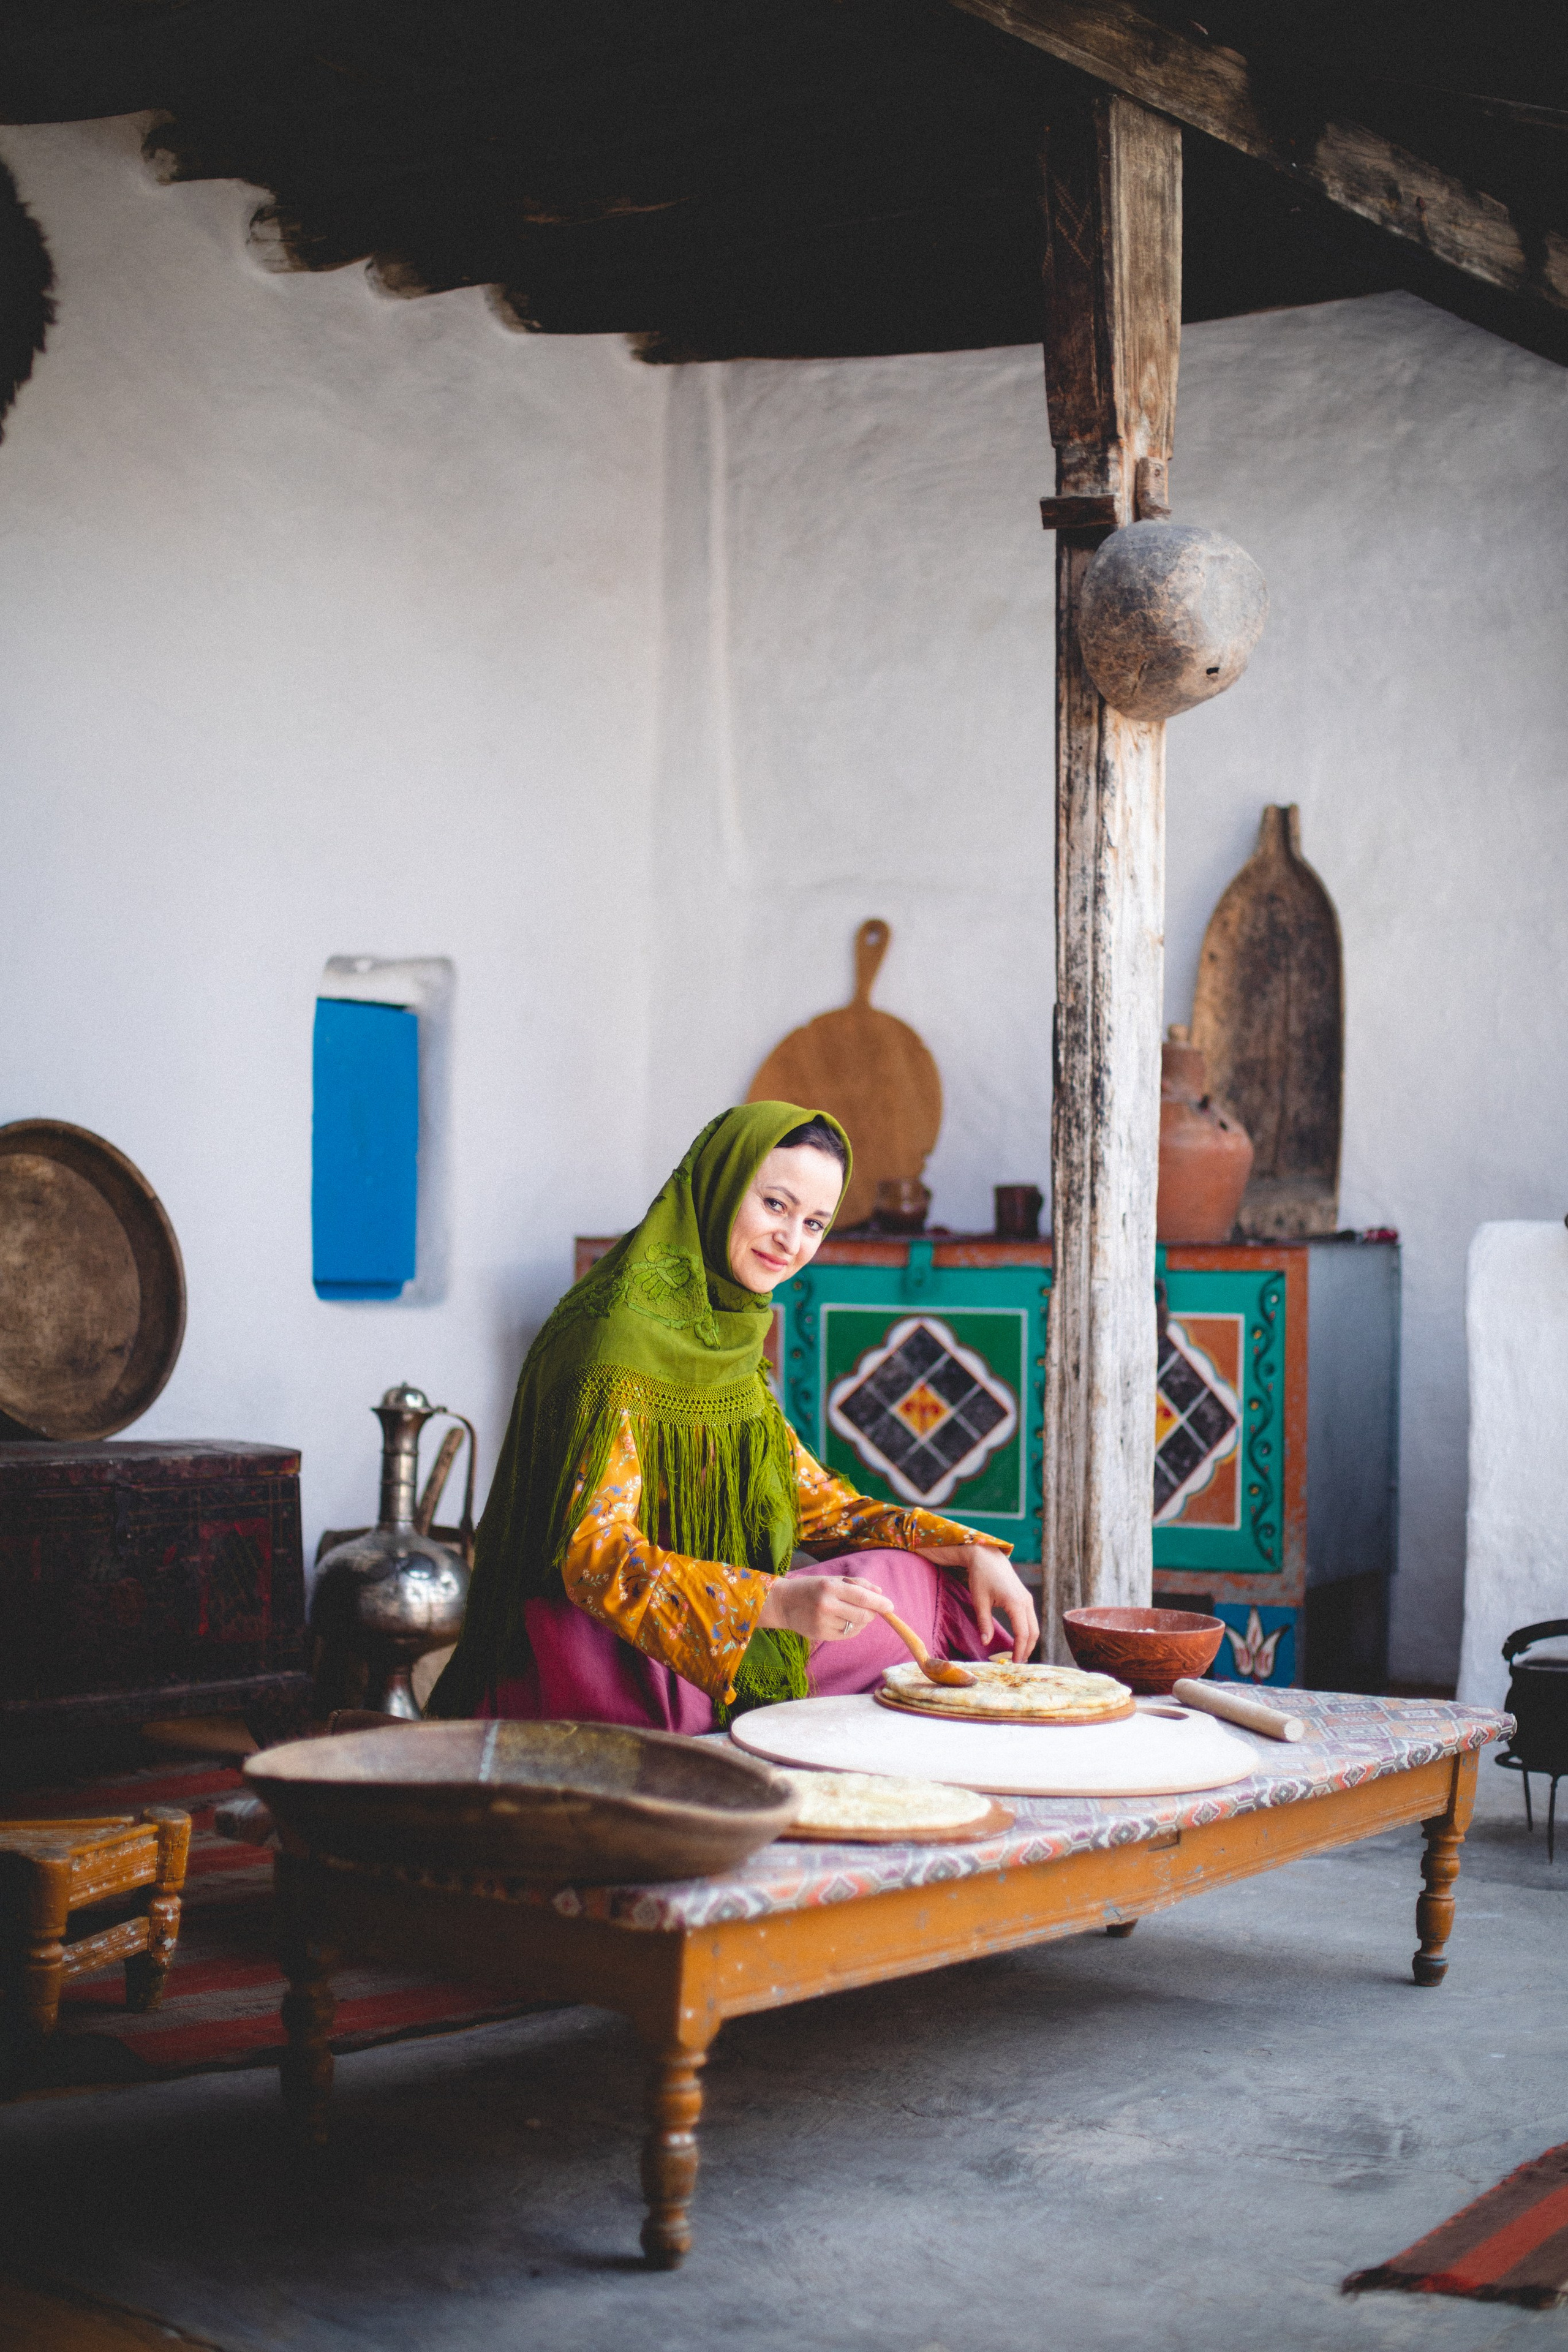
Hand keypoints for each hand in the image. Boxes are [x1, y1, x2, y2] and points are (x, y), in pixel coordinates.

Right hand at [758, 1571, 899, 1644]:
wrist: (784, 1603)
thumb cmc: (812, 1588)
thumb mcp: (833, 1579)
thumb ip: (858, 1584)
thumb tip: (880, 1593)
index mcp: (830, 1587)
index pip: (863, 1597)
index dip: (880, 1603)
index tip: (890, 1607)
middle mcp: (826, 1605)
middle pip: (863, 1615)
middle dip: (872, 1613)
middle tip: (871, 1609)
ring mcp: (823, 1622)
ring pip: (856, 1626)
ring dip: (862, 1621)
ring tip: (852, 1612)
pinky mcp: (821, 1635)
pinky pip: (847, 1635)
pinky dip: (852, 1629)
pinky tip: (844, 1621)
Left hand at [919, 1546, 1039, 1662]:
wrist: (987, 1557)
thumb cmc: (981, 1577)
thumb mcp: (979, 1601)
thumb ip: (984, 1623)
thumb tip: (986, 1643)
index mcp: (1015, 1603)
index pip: (1022, 1634)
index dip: (1019, 1651)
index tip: (1013, 1664)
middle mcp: (1026, 1602)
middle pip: (1033, 1632)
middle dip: (1027, 1650)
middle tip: (1017, 1664)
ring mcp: (1027, 1599)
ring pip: (1034, 1627)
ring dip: (1029, 1642)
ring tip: (1018, 1656)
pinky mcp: (1025, 1598)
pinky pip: (1030, 1620)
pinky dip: (1027, 1632)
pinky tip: (1019, 1641)